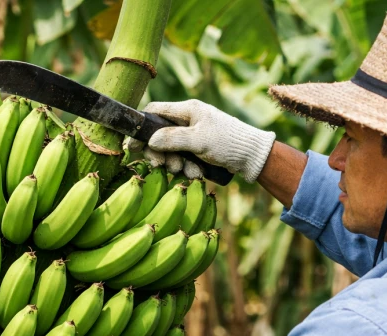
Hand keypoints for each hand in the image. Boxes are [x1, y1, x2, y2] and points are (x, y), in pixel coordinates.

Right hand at [126, 100, 275, 182]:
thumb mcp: (198, 140)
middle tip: (163, 166)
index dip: (142, 128)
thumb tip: (150, 140)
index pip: (155, 111)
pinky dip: (187, 168)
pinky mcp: (198, 150)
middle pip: (160, 136)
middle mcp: (188, 121)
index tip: (134, 146)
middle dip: (161, 154)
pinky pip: (184, 159)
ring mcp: (193, 136)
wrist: (252, 157)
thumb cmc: (228, 142)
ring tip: (190, 172)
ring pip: (171, 151)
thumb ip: (172, 139)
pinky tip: (197, 174)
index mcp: (187, 110)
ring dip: (177, 165)